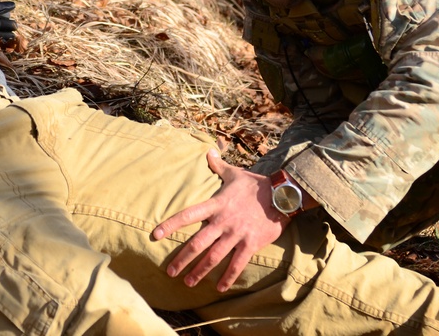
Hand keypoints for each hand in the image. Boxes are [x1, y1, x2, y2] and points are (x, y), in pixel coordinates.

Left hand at [152, 149, 286, 291]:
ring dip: (200, 271)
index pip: (187, 215)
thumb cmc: (256, 184)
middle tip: (170, 271)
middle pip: (197, 243)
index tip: (155, 235)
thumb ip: (218, 165)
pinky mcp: (251, 244)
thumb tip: (208, 150)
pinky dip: (228, 277)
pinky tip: (219, 287)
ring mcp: (236, 234)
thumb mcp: (235, 173)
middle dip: (182, 258)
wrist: (282, 195)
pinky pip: (237, 264)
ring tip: (188, 282)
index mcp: (216, 205)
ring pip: (214, 257)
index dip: (171, 225)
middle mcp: (223, 221)